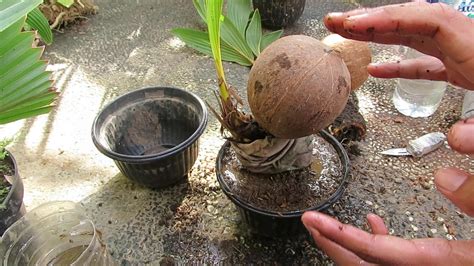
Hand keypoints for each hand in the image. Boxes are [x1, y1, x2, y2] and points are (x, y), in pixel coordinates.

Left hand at [302, 212, 473, 264]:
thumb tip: (443, 177)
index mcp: (437, 265)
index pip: (377, 253)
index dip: (340, 236)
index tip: (313, 220)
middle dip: (333, 245)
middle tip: (310, 222)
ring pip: (375, 265)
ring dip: (350, 243)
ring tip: (329, 222)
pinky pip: (393, 261)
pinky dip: (377, 243)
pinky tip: (374, 223)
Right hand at [324, 2, 473, 89]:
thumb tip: (454, 138)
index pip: (428, 19)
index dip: (389, 18)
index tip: (354, 25)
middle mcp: (465, 45)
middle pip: (413, 20)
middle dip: (371, 19)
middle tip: (336, 22)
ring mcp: (461, 55)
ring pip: (414, 36)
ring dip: (378, 35)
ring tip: (347, 34)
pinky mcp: (461, 70)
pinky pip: (424, 62)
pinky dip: (398, 65)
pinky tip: (375, 70)